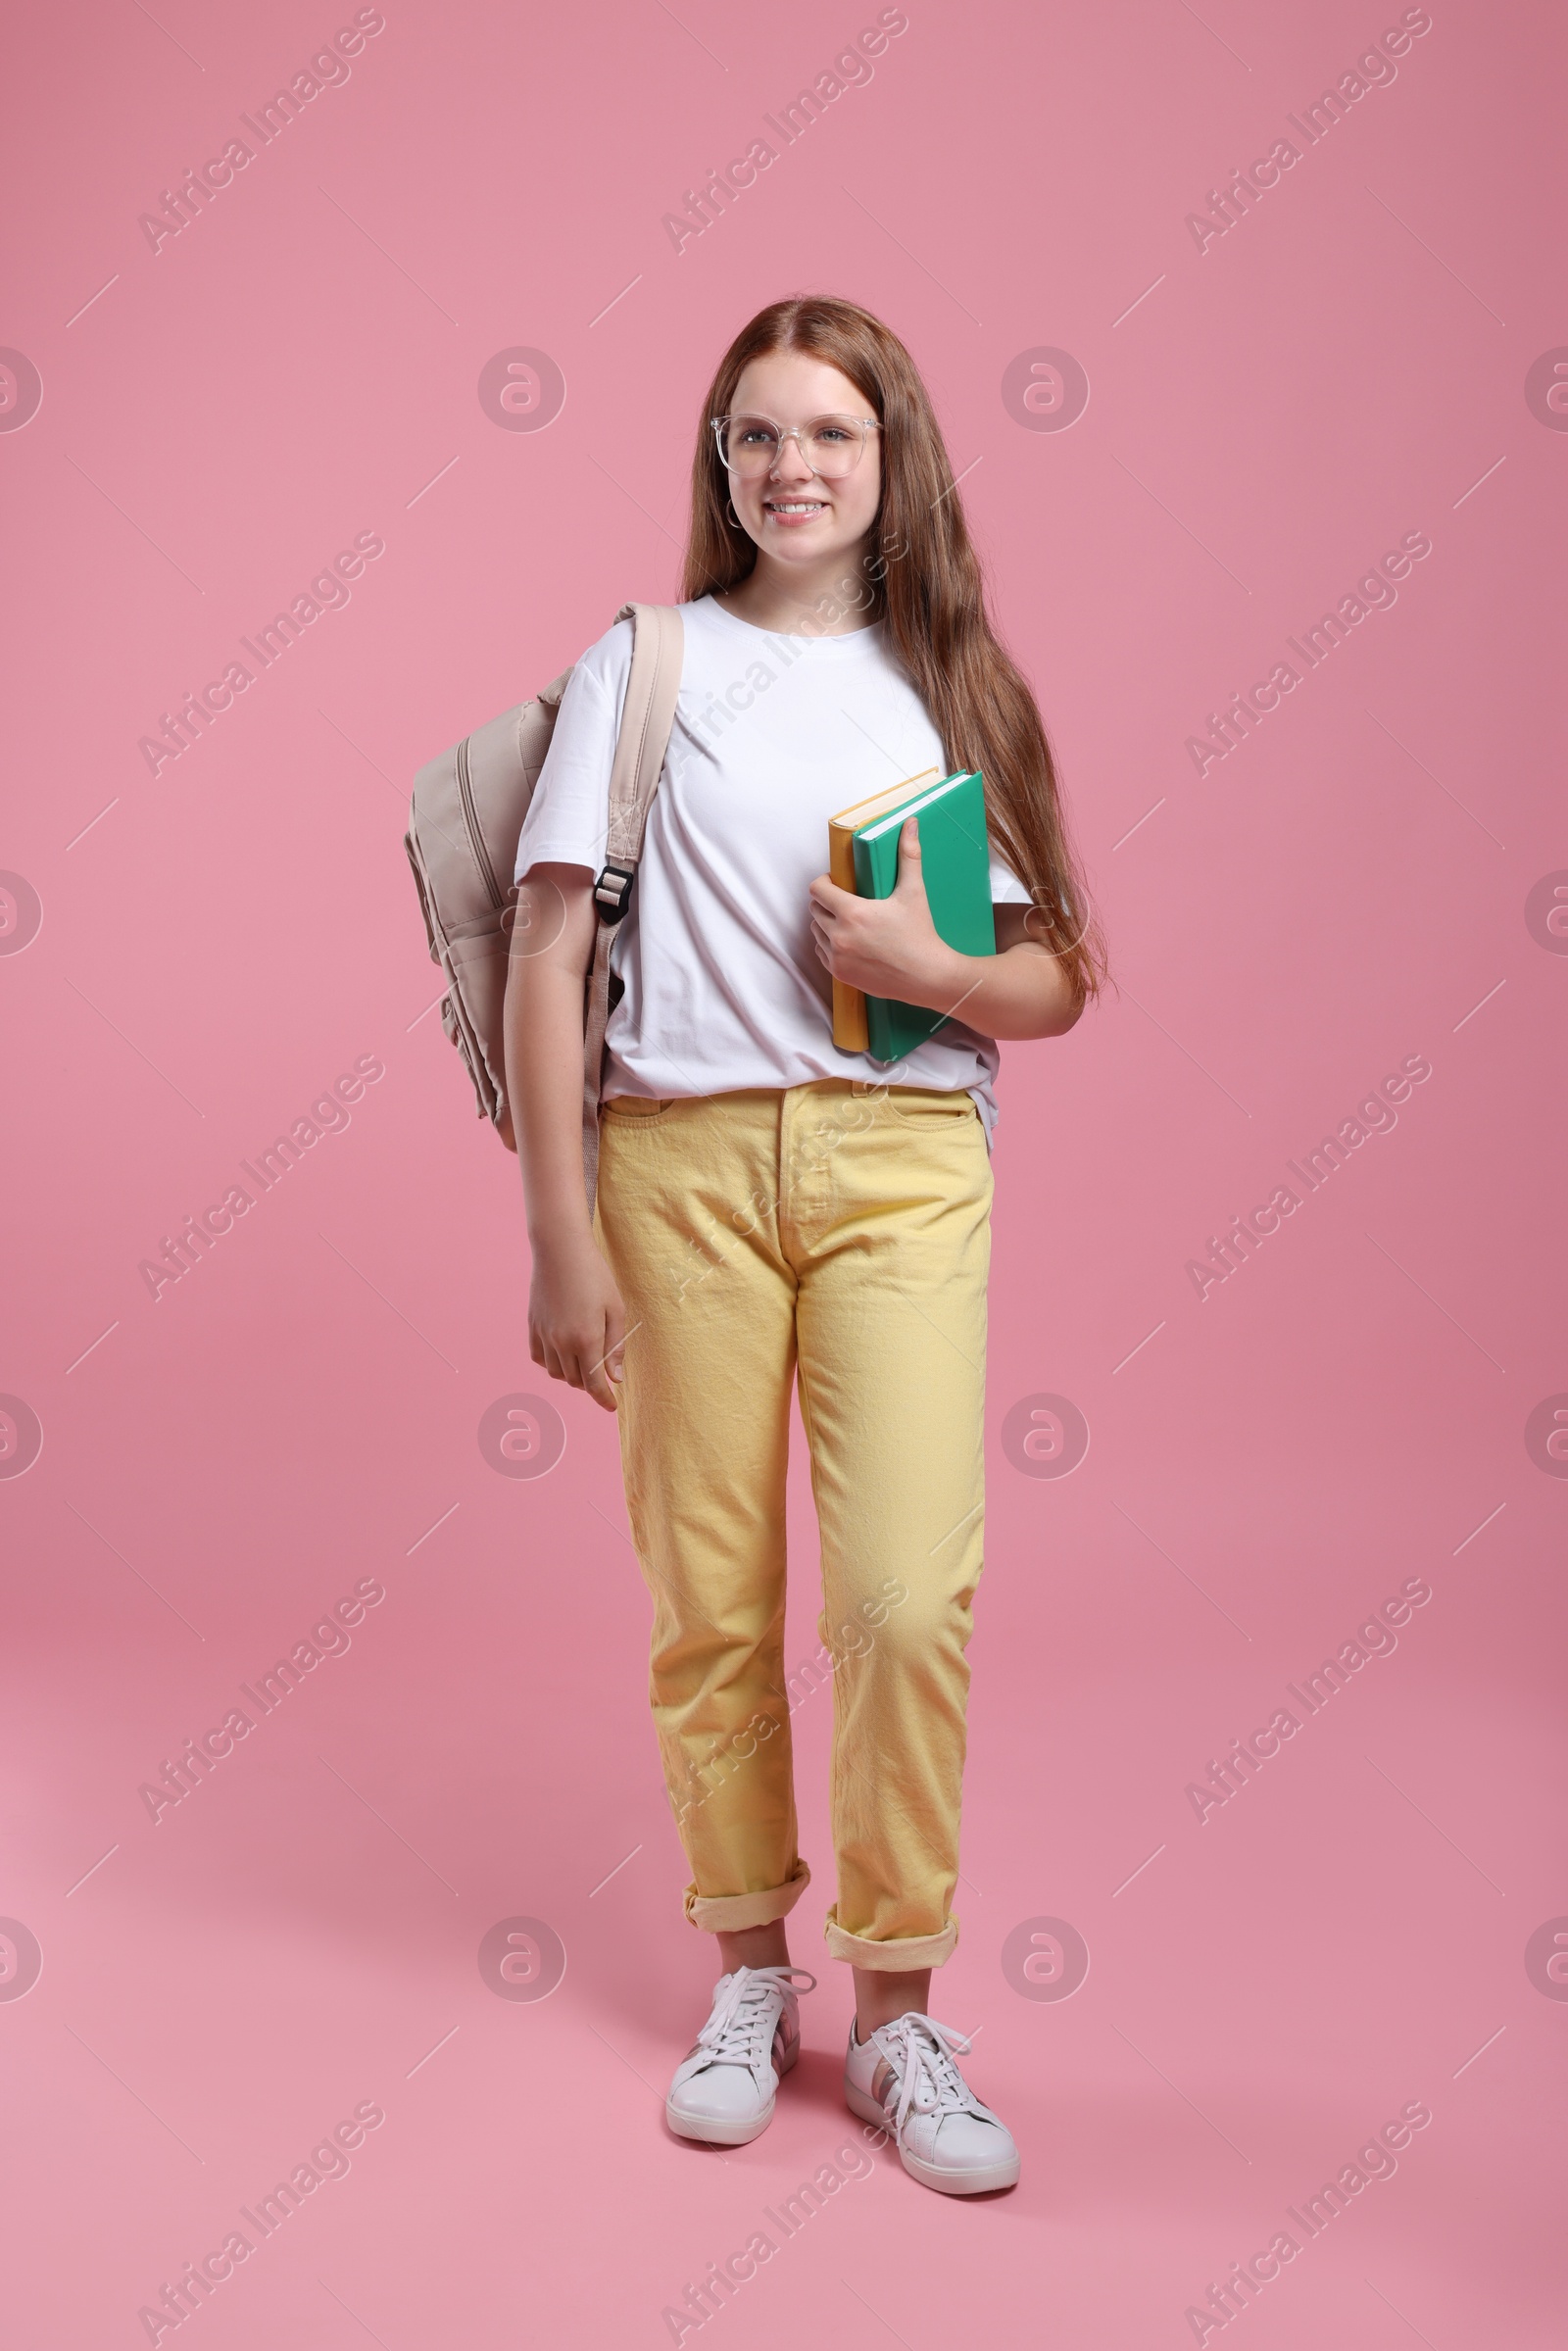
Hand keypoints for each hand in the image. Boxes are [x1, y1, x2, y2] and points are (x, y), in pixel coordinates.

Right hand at [528, 1233, 625, 1411]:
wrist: (560, 1250)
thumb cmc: (595, 1276)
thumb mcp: (615, 1309)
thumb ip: (616, 1346)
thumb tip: (615, 1378)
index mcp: (586, 1339)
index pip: (594, 1383)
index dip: (604, 1399)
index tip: (612, 1407)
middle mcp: (561, 1342)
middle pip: (575, 1381)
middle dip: (591, 1384)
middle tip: (604, 1373)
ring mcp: (543, 1335)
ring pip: (557, 1372)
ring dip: (572, 1374)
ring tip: (585, 1361)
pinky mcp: (533, 1326)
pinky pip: (540, 1358)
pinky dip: (552, 1363)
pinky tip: (563, 1353)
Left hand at [808, 818, 957, 1007]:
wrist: (928, 977)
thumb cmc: (921, 934)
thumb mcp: (914, 892)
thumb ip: (908, 855)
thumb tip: (910, 823)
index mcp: (853, 913)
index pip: (817, 890)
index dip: (824, 882)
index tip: (837, 883)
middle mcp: (839, 936)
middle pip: (814, 910)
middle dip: (826, 902)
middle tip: (845, 901)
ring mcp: (838, 957)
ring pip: (816, 932)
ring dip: (826, 924)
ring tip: (848, 922)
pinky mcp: (840, 974)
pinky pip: (822, 953)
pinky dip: (830, 946)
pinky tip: (849, 941)